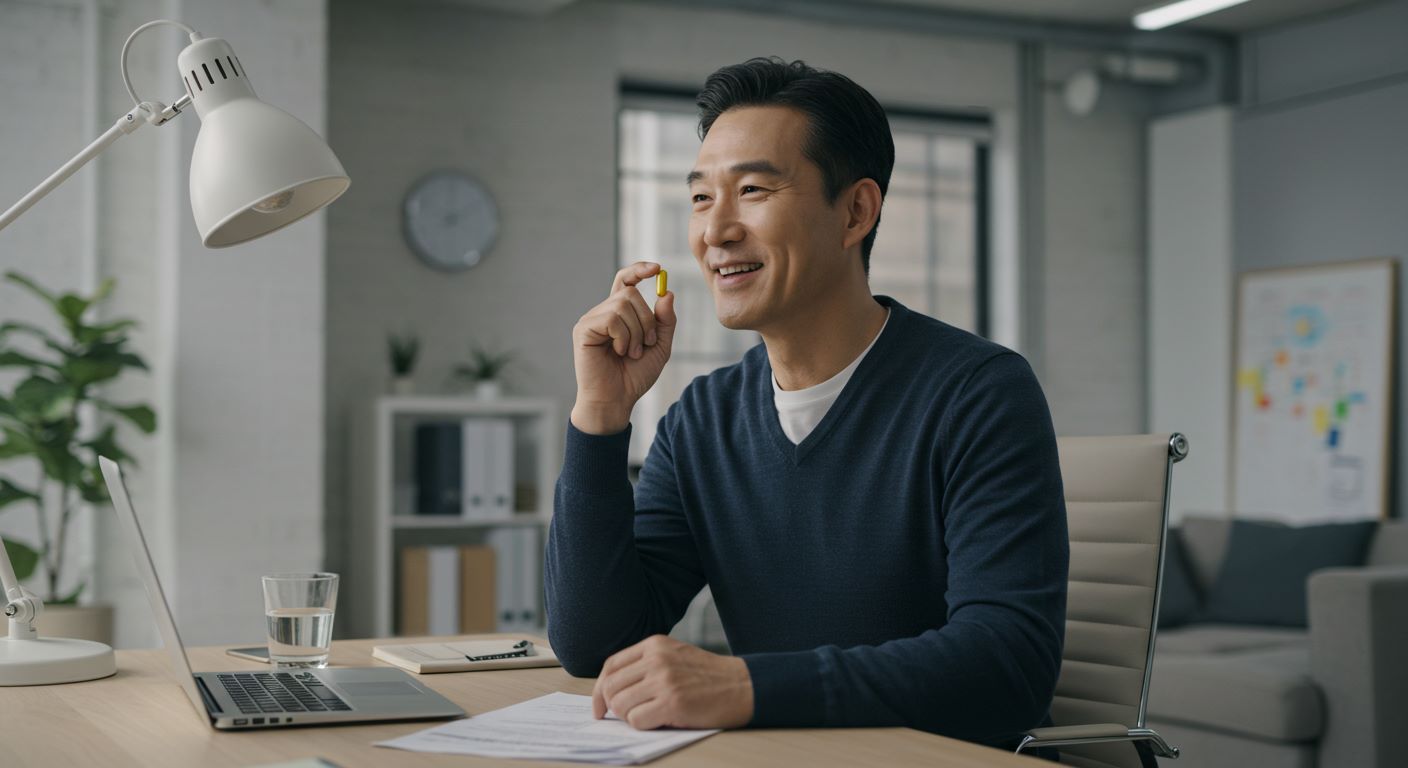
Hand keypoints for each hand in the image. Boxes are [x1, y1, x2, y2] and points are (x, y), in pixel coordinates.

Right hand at [571, 262, 676, 433]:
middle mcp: (604, 312)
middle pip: (630, 292)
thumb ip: (665, 321)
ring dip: (636, 331)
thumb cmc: (634, 376)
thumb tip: (667, 293)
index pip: (626, 280)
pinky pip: (611, 318)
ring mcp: (592, 319)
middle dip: (647, 319)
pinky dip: (623, 337)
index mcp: (620, 314)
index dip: (639, 270)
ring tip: (632, 353)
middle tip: (646, 344)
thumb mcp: (659, 346)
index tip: (657, 269)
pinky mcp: (584, 329)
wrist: (617, 400)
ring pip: (622, 304)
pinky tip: (619, 353)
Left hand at [591, 635, 753, 729]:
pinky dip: (642, 725)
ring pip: (620, 704)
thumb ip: (646, 665)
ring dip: (629, 717)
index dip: (599, 688)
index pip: (611, 665)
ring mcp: (664, 680)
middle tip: (625, 716)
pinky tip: (659, 721)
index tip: (599, 706)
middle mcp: (656, 659)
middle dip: (612, 707)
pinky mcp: (672, 702)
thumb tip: (611, 691)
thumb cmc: (708, 676)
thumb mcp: (675, 656)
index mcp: (655, 644)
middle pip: (611, 686)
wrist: (743, 686)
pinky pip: (636, 720)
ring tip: (647, 716)